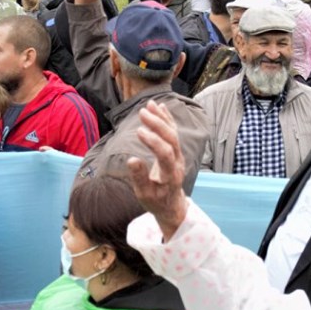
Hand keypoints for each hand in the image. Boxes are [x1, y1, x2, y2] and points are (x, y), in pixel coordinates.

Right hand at [128, 103, 190, 237]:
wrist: (172, 204)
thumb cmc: (156, 201)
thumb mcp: (144, 195)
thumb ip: (139, 178)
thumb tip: (131, 160)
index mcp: (171, 175)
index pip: (165, 154)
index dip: (154, 141)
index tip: (138, 131)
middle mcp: (178, 162)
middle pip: (172, 140)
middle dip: (158, 124)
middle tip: (142, 112)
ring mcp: (179, 156)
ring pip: (174, 133)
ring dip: (162, 118)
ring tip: (150, 105)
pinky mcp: (176, 151)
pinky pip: (173, 132)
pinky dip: (167, 118)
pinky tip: (160, 107)